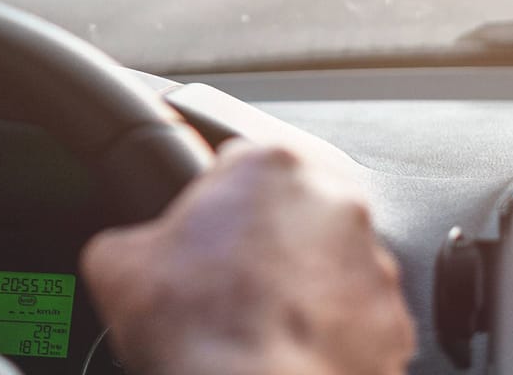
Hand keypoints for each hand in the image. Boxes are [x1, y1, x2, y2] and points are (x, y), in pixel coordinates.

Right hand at [79, 140, 412, 374]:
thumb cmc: (193, 326)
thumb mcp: (117, 263)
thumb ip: (128, 237)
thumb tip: (125, 253)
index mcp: (270, 164)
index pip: (235, 162)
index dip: (209, 202)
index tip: (199, 235)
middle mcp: (334, 202)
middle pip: (290, 209)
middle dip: (263, 240)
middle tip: (226, 283)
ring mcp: (372, 265)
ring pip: (330, 263)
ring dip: (301, 284)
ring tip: (259, 324)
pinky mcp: (395, 323)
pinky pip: (358, 318)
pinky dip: (330, 332)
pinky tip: (290, 350)